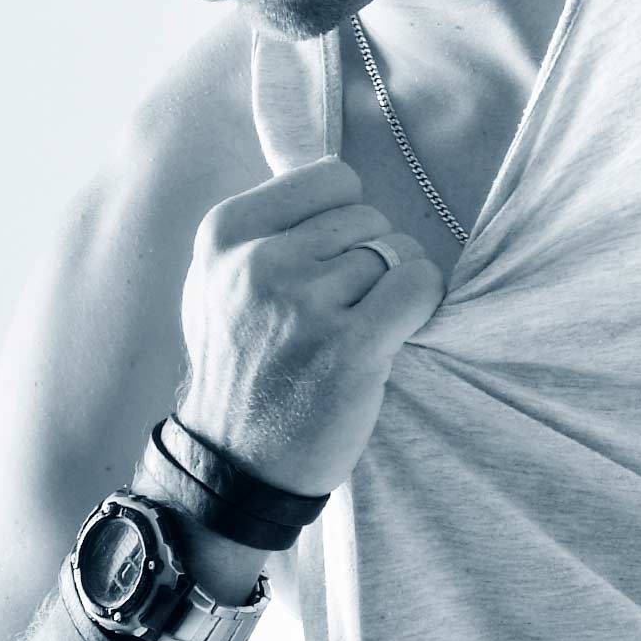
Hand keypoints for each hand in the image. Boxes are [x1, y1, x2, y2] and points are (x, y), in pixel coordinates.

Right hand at [177, 156, 444, 497]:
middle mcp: (261, 262)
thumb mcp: (217, 281)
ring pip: (398, 252)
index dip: (345, 216)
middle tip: (347, 306)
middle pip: (368, 218)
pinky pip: (420, 286)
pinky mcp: (350, 347)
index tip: (331, 258)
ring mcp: (305, 304)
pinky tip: (399, 330)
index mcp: (225, 234)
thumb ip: (266, 227)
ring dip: (397, 286)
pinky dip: (424, 302)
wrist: (237, 463)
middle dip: (372, 256)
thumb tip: (338, 179)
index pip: (331, 178)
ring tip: (364, 325)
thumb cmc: (241, 365)